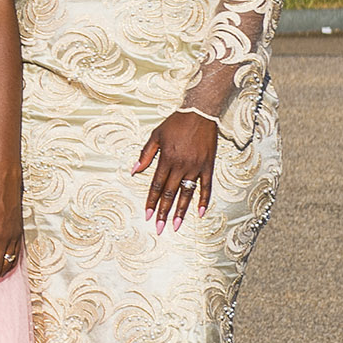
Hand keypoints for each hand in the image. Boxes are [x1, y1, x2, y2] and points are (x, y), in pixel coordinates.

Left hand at [134, 110, 217, 229]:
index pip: (156, 186)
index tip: (147, 215)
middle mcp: (181, 166)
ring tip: (175, 225)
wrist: (199, 114)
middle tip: (159, 228)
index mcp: (166, 159)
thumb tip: (133, 171)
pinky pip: (207, 186)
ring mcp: (196, 167)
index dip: (151, 201)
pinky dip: (204, 200)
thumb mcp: (155, 136)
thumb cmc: (175, 124)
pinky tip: (200, 212)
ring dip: (180, 211)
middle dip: (163, 212)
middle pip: (170, 193)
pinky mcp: (208, 166)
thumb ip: (145, 155)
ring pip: (187, 193)